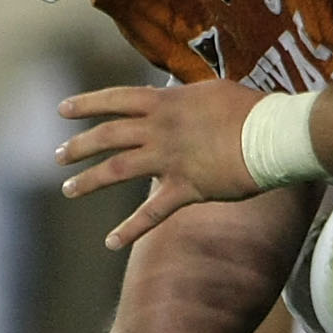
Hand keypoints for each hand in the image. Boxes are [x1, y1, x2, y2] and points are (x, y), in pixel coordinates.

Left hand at [54, 80, 263, 249]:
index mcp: (165, 102)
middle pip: (107, 136)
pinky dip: (129, 229)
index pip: (115, 100)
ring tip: (69, 190)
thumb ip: (185, 97)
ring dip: (89, 181)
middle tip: (58, 156)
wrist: (274, 134)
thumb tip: (174, 94)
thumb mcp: (211, 91)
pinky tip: (110, 241)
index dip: (87, 104)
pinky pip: (150, 213)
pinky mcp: (186, 188)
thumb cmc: (251, 109)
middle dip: (79, 146)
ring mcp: (169, 159)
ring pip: (116, 169)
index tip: (62, 110)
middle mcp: (160, 128)